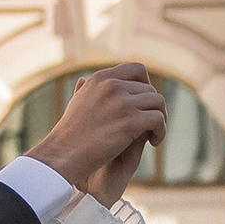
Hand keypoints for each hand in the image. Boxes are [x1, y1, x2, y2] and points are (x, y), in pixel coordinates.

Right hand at [31, 66, 164, 199]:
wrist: (63, 154)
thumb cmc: (69, 134)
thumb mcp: (75, 103)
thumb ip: (85, 90)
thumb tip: (84, 80)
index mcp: (101, 78)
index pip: (137, 69)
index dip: (146, 85)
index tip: (144, 103)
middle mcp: (112, 85)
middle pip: (150, 89)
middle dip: (153, 107)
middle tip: (150, 124)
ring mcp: (122, 103)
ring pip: (158, 102)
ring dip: (160, 119)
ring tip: (153, 134)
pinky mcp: (130, 122)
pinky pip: (158, 120)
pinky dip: (160, 131)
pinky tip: (154, 142)